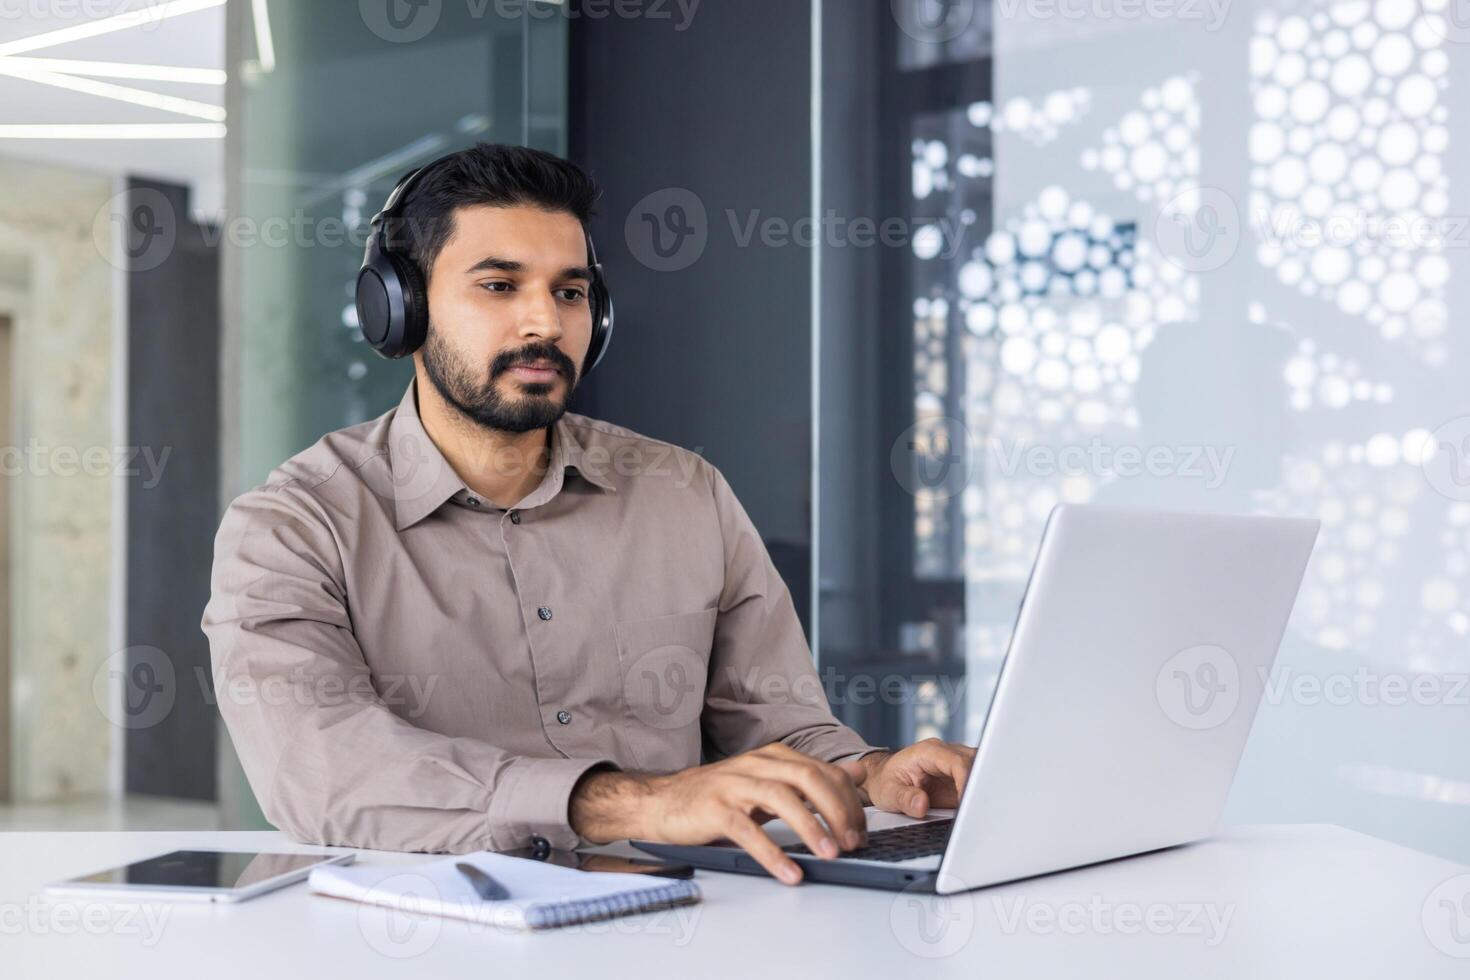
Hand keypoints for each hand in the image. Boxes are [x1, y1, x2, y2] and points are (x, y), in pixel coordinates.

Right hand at [570, 742, 868, 884]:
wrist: (661, 801)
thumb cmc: (717, 796)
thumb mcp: (769, 780)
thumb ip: (813, 777)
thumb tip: (856, 772)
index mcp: (774, 757)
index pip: (824, 773)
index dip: (848, 802)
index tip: (861, 831)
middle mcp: (757, 764)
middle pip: (809, 779)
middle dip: (837, 811)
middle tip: (852, 842)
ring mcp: (735, 785)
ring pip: (782, 799)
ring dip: (811, 828)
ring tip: (830, 855)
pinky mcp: (715, 809)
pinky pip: (748, 831)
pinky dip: (772, 854)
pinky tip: (789, 872)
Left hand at [852, 738, 975, 817]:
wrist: (883, 778)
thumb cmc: (885, 781)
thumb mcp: (888, 792)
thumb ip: (904, 798)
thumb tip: (922, 805)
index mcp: (928, 752)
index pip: (957, 762)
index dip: (966, 782)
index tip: (967, 802)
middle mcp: (945, 753)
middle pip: (974, 762)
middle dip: (980, 784)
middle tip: (979, 809)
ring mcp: (954, 764)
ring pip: (980, 768)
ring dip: (982, 788)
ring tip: (980, 811)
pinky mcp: (959, 777)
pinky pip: (976, 781)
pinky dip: (979, 794)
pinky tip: (977, 810)